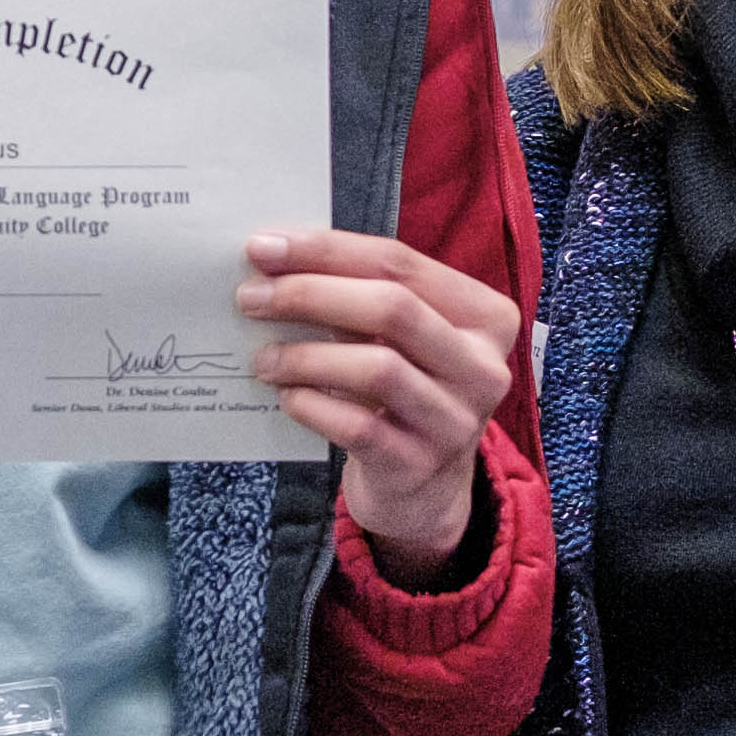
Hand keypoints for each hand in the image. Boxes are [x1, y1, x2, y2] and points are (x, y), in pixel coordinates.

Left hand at [236, 227, 517, 578]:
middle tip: (250, 297)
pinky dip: (314, 406)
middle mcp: (483, 367)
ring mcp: (456, 421)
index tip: (262, 246)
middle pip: (393, 308)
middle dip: (310, 295)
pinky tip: (287, 398)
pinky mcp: (420, 466)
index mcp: (485, 316)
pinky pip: (359, 427)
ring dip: (306, 356)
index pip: (399, 263)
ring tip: (263, 358)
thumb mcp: (398, 339)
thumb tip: (272, 260)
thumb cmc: (401, 392)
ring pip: (377, 369)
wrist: (422, 489)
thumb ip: (356, 296)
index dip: (326, 250)